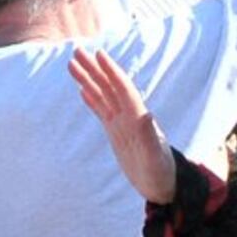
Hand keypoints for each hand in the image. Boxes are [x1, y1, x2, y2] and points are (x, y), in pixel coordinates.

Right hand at [68, 47, 176, 204]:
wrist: (164, 186)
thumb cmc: (161, 174)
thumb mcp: (155, 158)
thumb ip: (150, 137)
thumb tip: (147, 115)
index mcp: (138, 118)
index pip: (122, 89)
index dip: (111, 71)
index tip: (99, 54)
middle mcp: (129, 117)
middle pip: (109, 87)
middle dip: (94, 68)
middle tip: (77, 51)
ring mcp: (122, 125)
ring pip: (103, 96)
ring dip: (89, 79)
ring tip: (72, 64)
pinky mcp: (117, 134)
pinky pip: (102, 112)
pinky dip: (92, 100)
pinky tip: (83, 90)